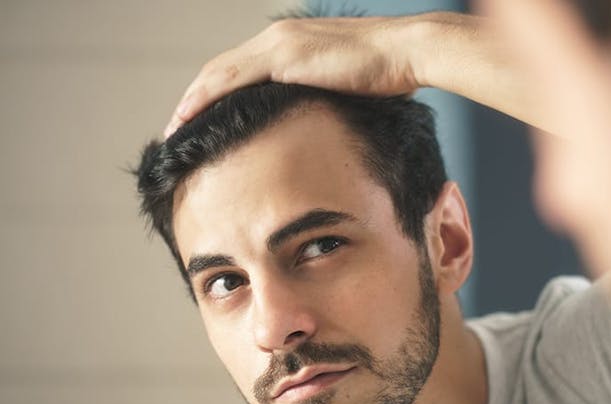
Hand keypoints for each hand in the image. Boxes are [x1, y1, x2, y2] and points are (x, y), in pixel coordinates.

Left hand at [165, 15, 424, 135]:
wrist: (406, 52)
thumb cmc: (389, 74)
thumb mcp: (348, 89)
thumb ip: (325, 99)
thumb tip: (319, 126)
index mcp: (291, 43)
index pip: (241, 70)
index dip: (216, 95)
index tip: (201, 121)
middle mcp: (278, 38)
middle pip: (221, 70)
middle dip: (195, 99)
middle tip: (176, 127)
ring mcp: (279, 45)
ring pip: (218, 74)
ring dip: (191, 101)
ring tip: (174, 128)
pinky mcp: (284, 58)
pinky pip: (232, 81)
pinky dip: (206, 99)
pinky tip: (191, 118)